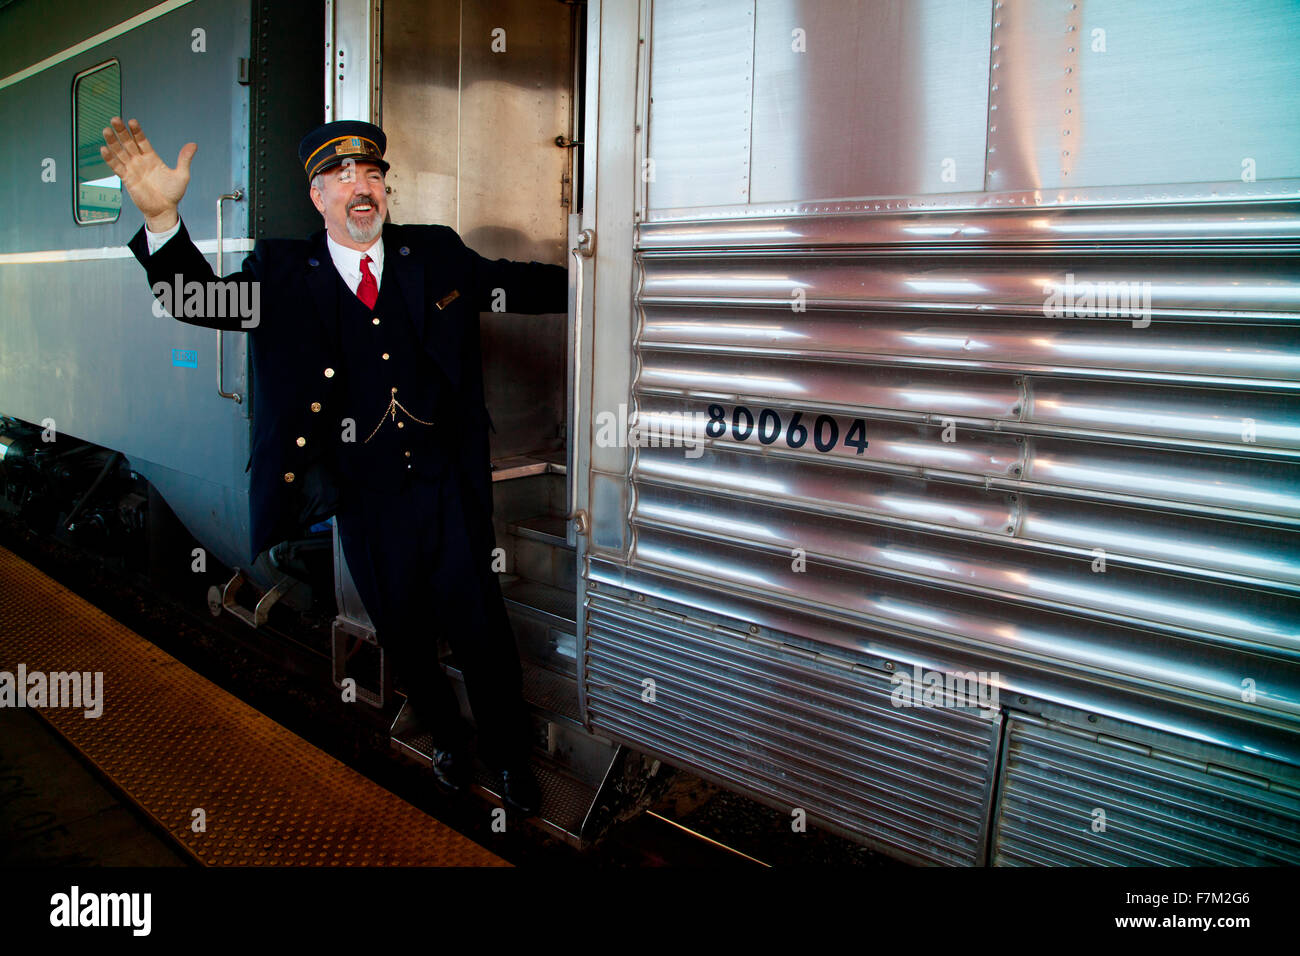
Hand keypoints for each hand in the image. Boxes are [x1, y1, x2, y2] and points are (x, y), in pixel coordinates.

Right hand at [99, 116, 195, 230]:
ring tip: (106, 130)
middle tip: (115, 120)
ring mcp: (132, 169)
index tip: (132, 121)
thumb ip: (184, 159)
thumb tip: (193, 144)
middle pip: (128, 143)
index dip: (136, 131)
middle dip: (121, 132)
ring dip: (113, 142)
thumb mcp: (182, 175)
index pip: (141, 141)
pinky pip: (116, 167)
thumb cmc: (173, 194)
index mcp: (152, 158)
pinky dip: (110, 159)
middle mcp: (140, 161)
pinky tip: (104, 149)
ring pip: (120, 152)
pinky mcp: (127, 179)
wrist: (164, 210)